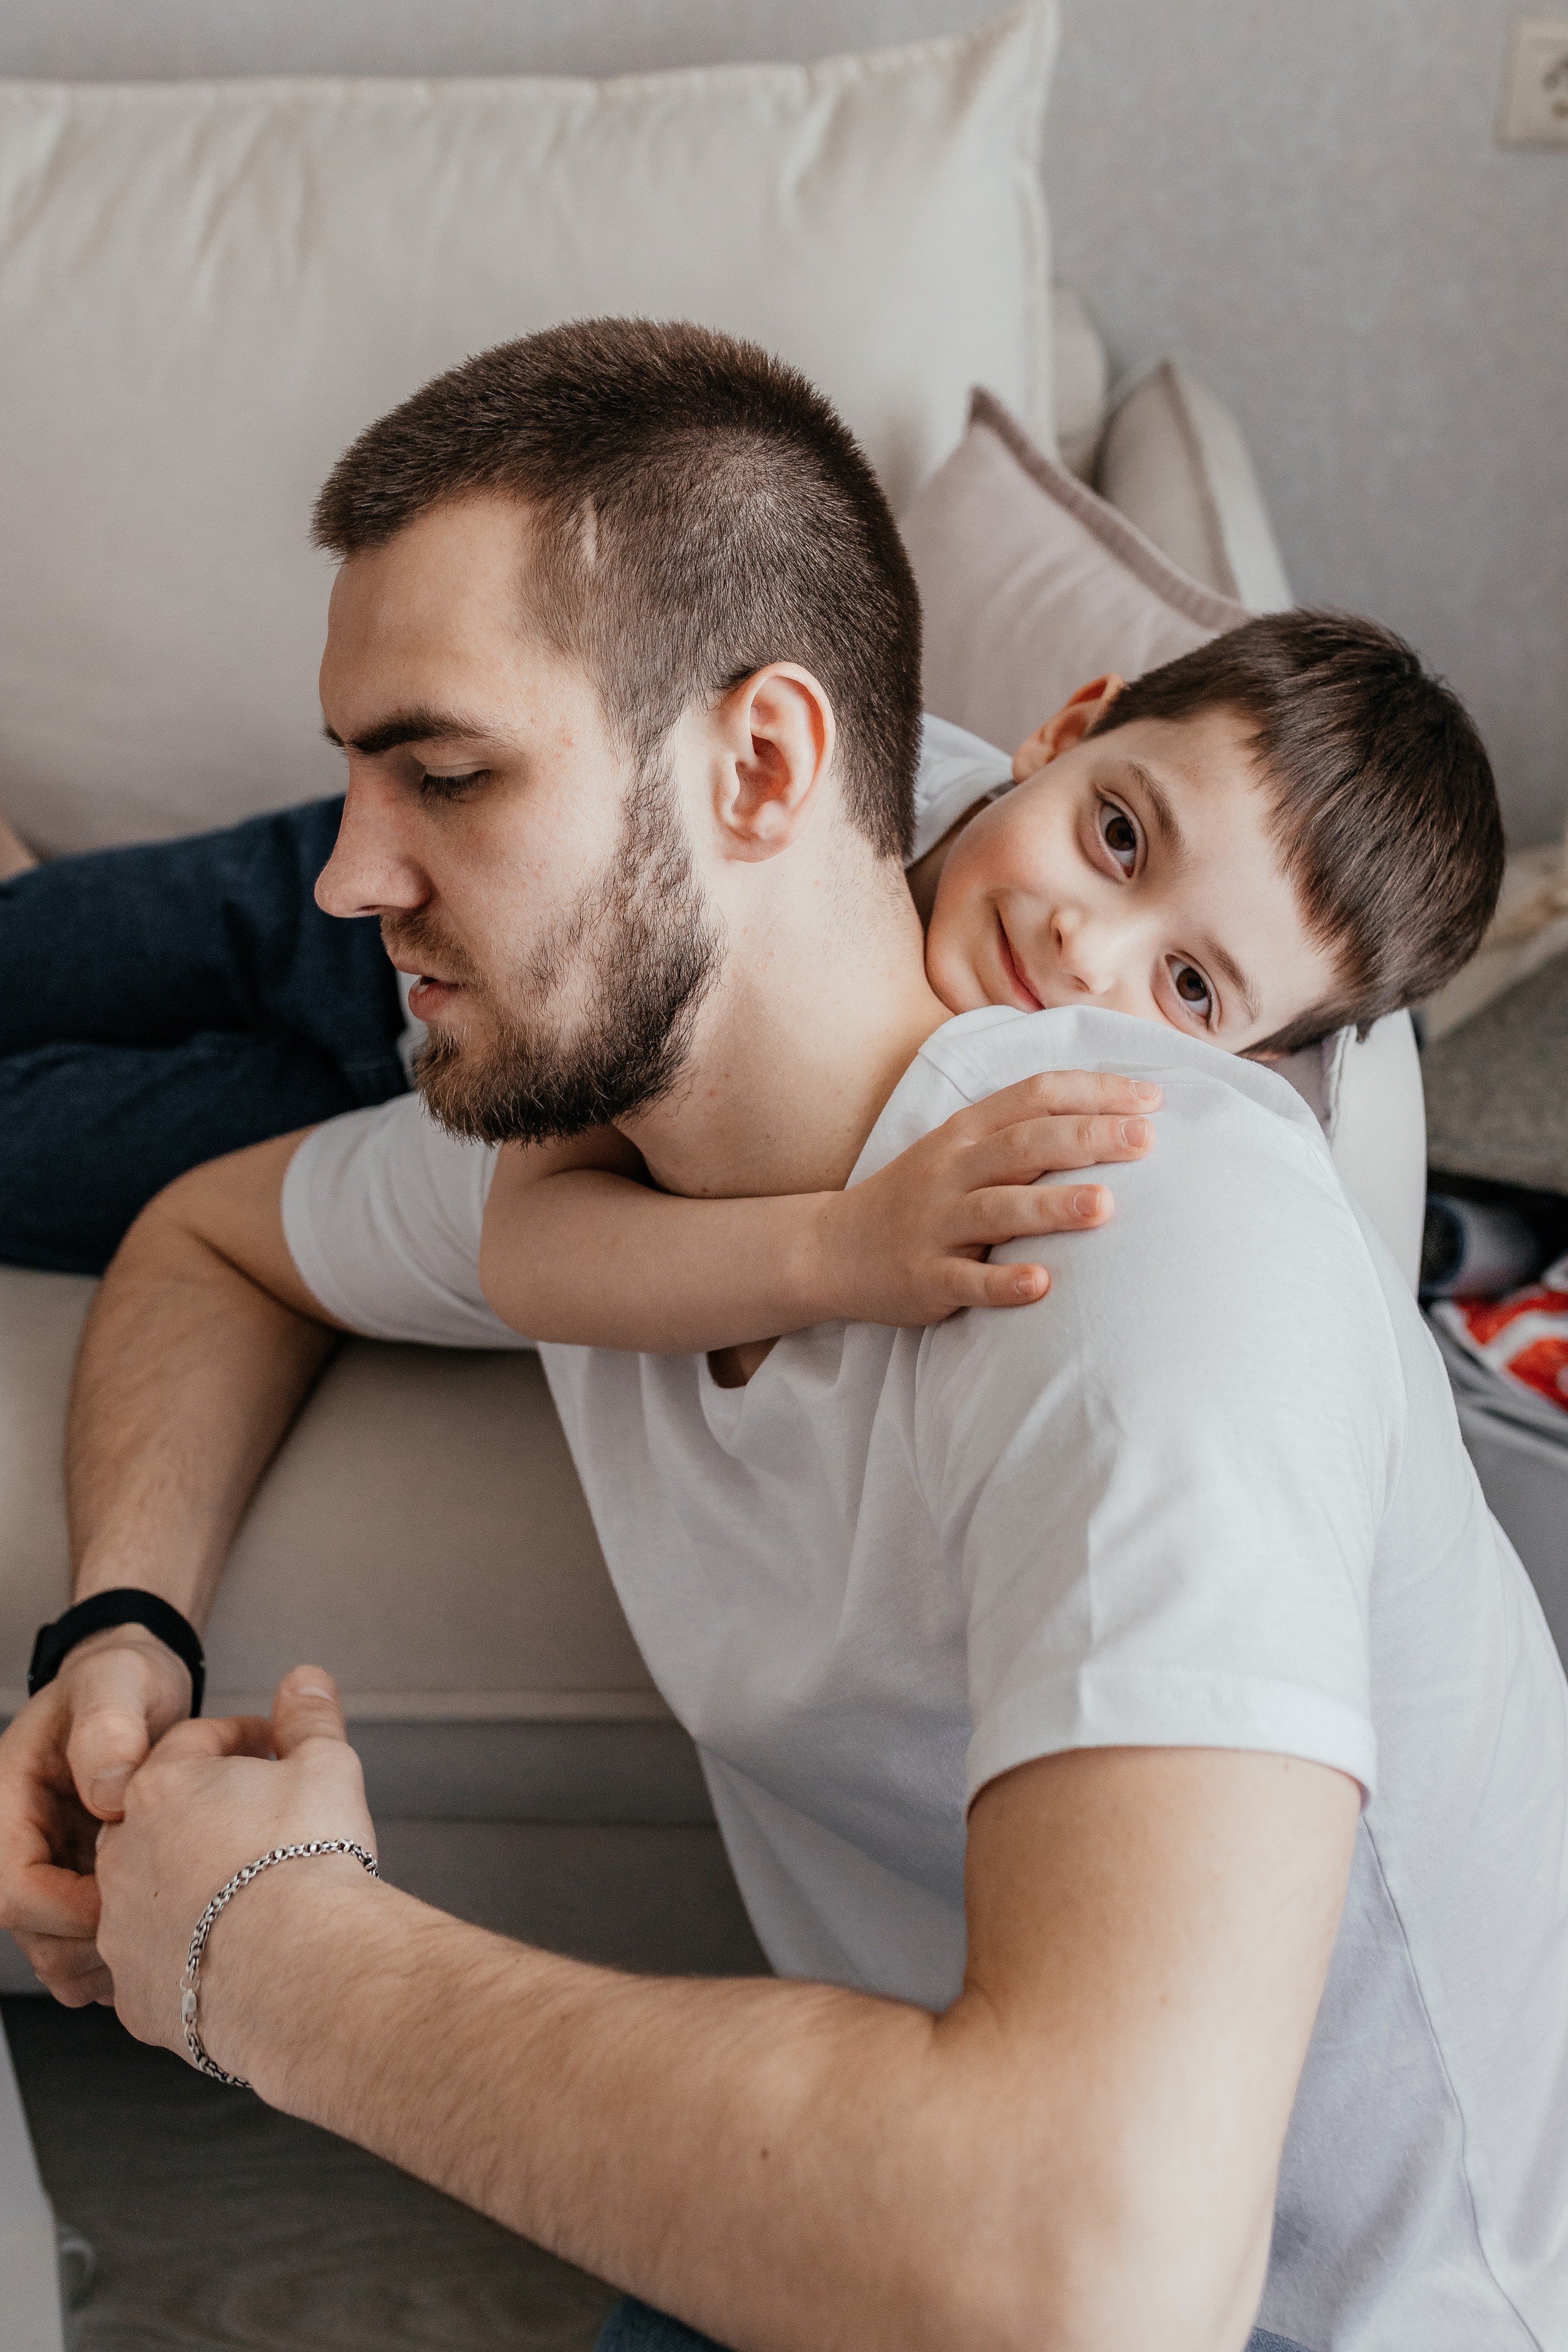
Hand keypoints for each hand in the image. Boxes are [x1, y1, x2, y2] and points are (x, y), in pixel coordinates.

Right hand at [0, 1625, 193, 2003]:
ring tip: (179, 1930)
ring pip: (63, 1952)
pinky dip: (127, 1951)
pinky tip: (177, 1926)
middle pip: (37, 1936)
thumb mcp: (115, 1681)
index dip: (71, 1909)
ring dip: (115, 1957)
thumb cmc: (120, 1678)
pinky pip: (90, 1944)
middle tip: (169, 1924)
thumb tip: (110, 1789)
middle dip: (99, 1944)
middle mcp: (20, 1846)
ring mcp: (52, 1870)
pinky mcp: (83, 1884)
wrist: (137, 1686)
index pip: (14, 1891)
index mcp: (6, 1805)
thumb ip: (107, 1727)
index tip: (134, 1896)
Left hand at [97, 1667, 375, 2080]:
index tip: (272, 1752)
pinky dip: (191, 1955)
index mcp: (160, 1788)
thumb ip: (309, 1717)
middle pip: (160, 1819)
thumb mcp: (324, 1764)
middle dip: (204, 1816)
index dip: (239, 1741)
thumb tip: (305, 1680)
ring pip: (150, 1895)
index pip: (193, 1743)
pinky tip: (236, 1954)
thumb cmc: (307, 1858)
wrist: (301, 1969)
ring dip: (191, 1887)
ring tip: (250, 1895)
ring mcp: (122, 1931)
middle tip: (259, 1824)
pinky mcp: (137, 1994)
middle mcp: (124, 1856)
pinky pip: (158, 1964)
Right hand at [822, 1069, 1159, 1324]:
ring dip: (1051, 1207)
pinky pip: (967, 1281)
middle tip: (1146, 1141)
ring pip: (997, 1210)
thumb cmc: (921, 1196)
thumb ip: (1023, 1132)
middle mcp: (952, 1170)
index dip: (1094, 1092)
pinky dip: (1003, 1282)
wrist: (833, 1249)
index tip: (1152, 1099)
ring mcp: (936, 1224)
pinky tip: (1042, 1285)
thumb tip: (1113, 1118)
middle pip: (1024, 1145)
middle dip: (1088, 1138)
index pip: (1035, 1096)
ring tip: (1104, 1206)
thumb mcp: (961, 1149)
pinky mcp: (925, 1278)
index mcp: (966, 1131)